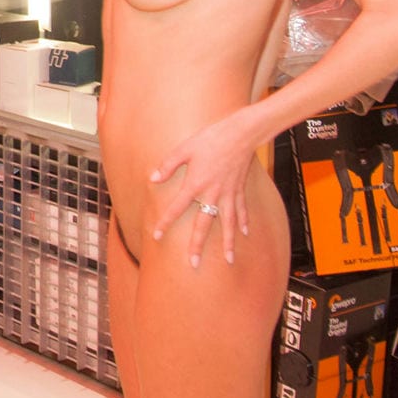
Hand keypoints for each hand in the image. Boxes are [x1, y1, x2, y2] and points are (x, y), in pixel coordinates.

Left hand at [147, 110, 259, 266]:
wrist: (241, 133)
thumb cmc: (211, 138)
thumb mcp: (185, 148)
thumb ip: (168, 165)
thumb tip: (152, 178)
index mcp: (195, 183)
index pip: (177, 208)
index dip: (165, 222)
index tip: (157, 236)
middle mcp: (212, 192)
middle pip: (204, 224)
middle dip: (197, 245)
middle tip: (194, 263)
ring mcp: (229, 193)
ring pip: (227, 223)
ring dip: (228, 243)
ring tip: (230, 260)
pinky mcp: (240, 189)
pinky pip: (241, 210)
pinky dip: (243, 222)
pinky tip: (245, 234)